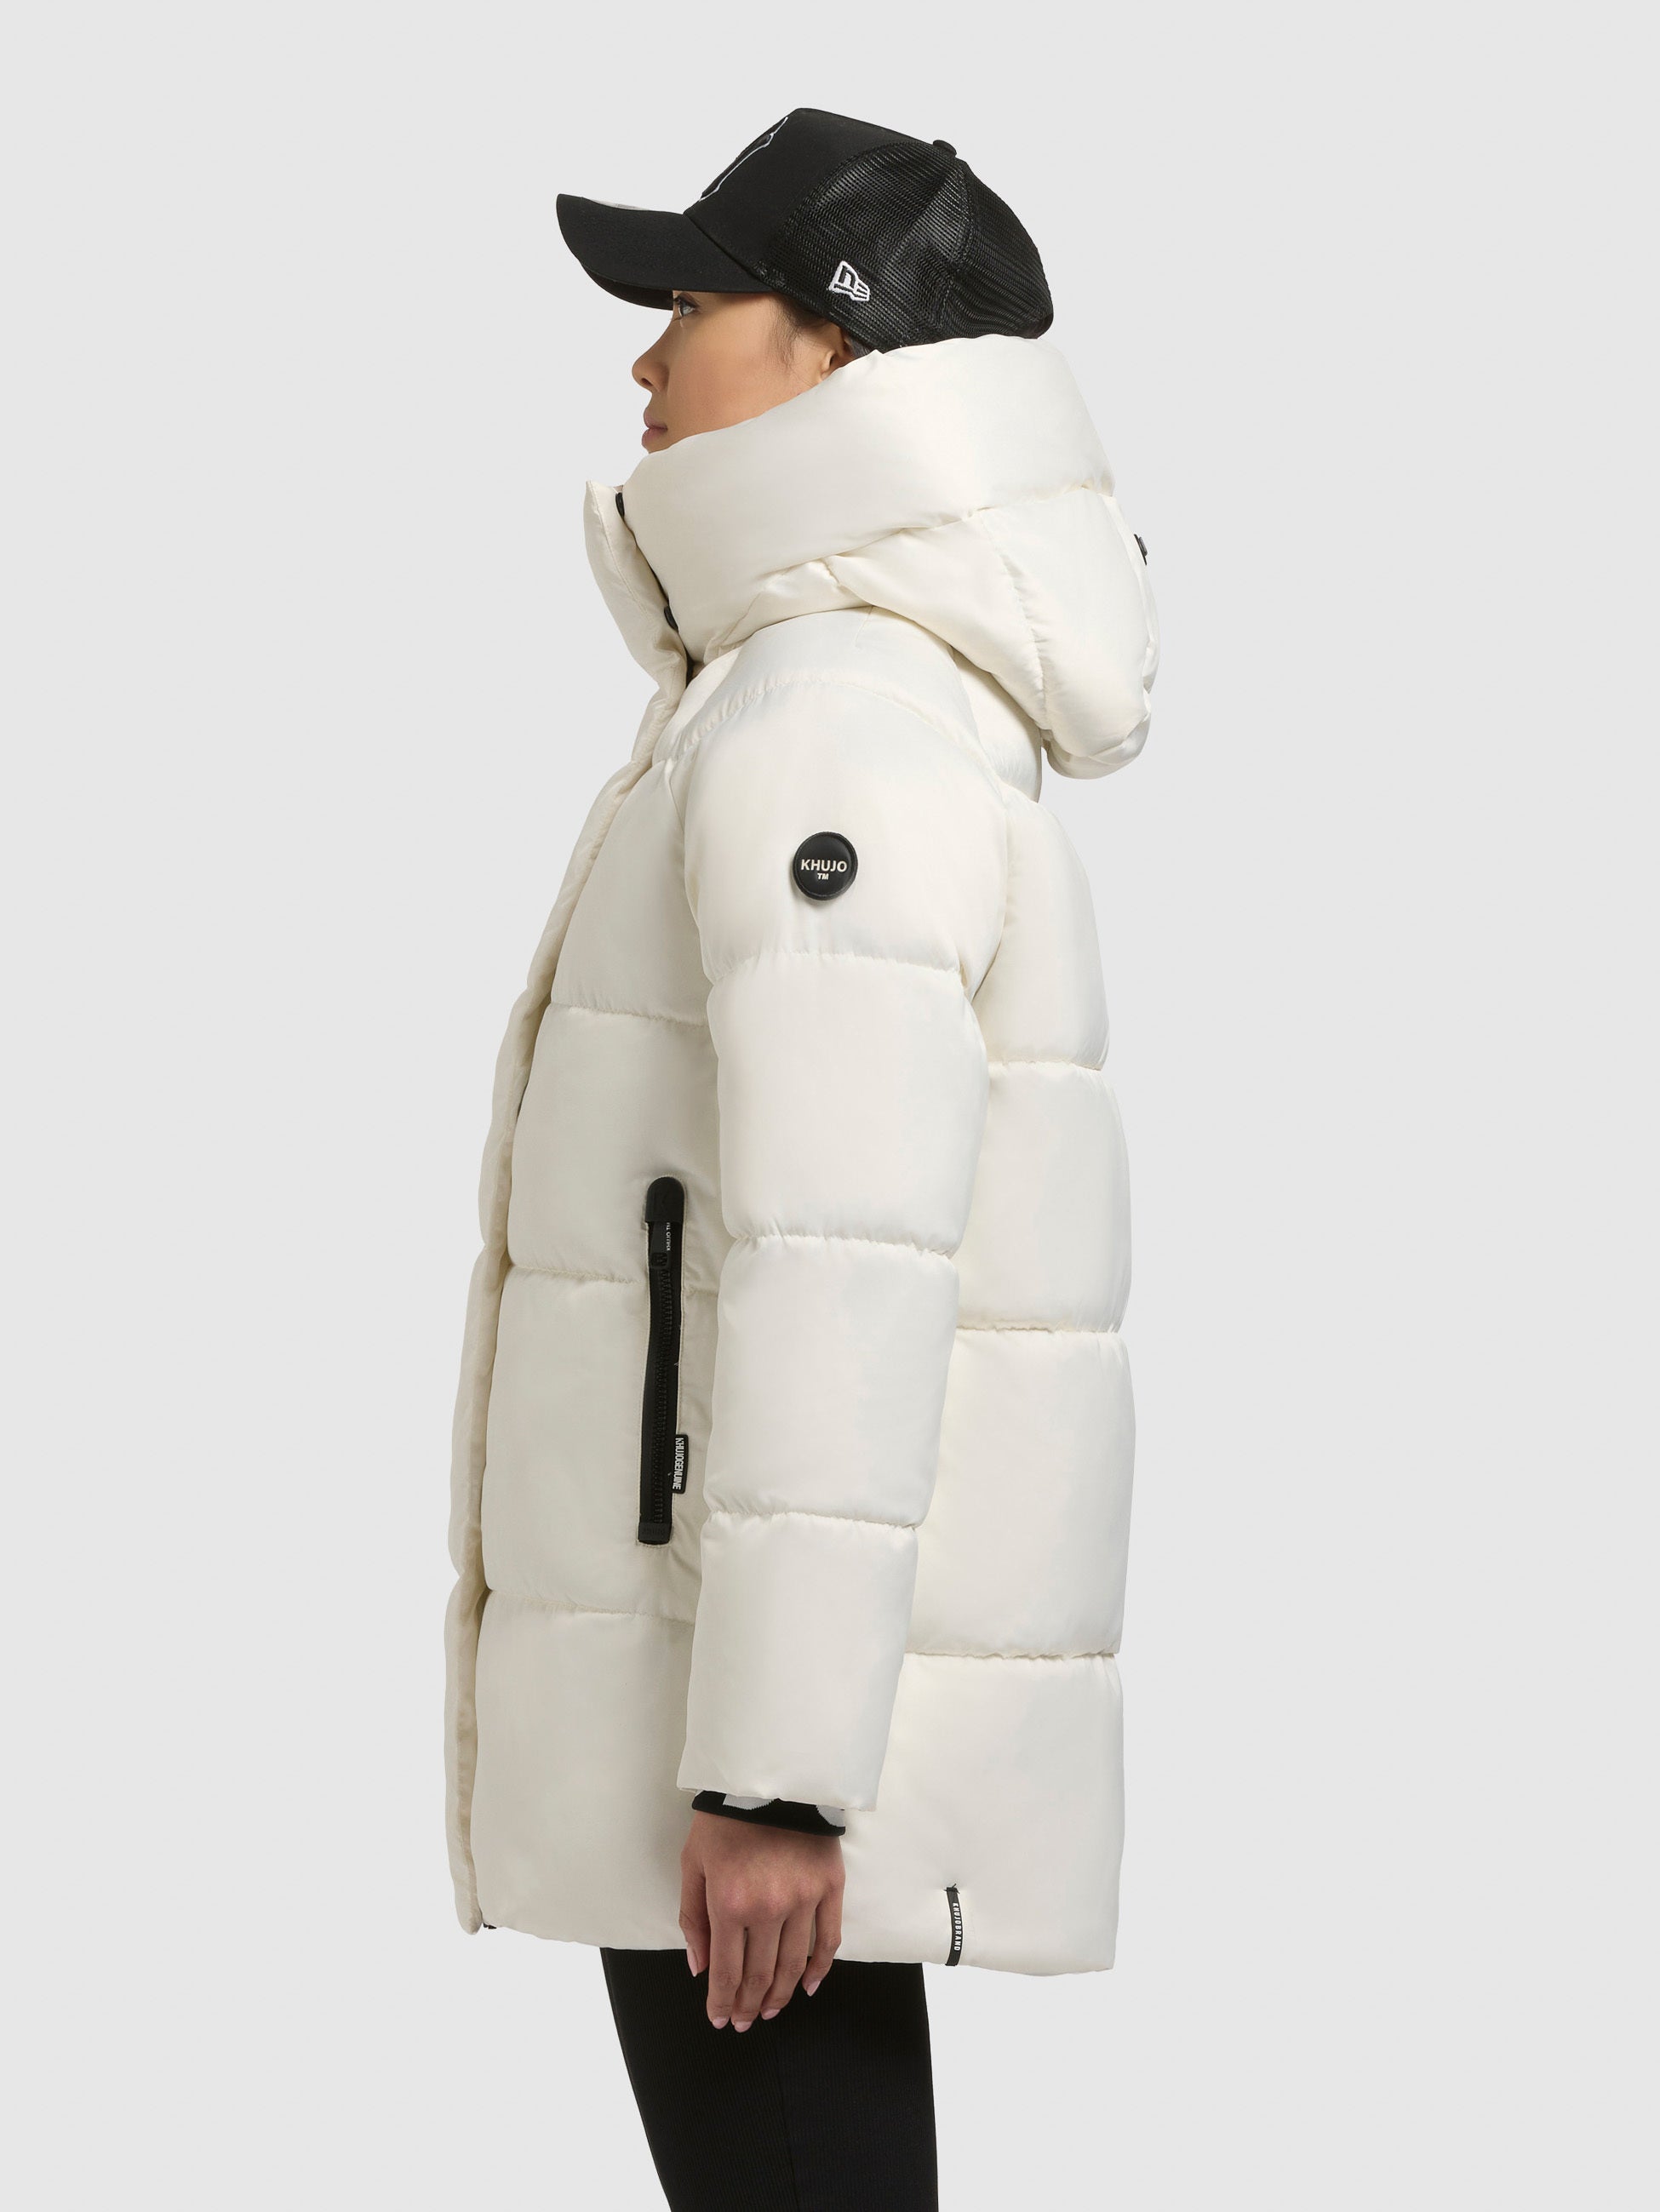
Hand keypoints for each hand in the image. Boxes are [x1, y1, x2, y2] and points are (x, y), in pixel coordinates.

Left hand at [679, 1809, 843, 2030]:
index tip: (721, 2020)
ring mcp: (803, 1899)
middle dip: (748, 2005)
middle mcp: (768, 1908)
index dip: (722, 2002)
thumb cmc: (723, 1819)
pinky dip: (820, 1969)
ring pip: (793, 1965)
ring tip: (770, 2010)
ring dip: (780, 1995)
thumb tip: (700, 1968)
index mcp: (729, 1903)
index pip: (726, 1971)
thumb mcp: (693, 1864)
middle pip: (759, 1974)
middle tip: (745, 2022)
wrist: (768, 1775)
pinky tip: (809, 1987)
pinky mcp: (829, 1886)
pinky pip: (828, 1939)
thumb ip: (693, 1918)